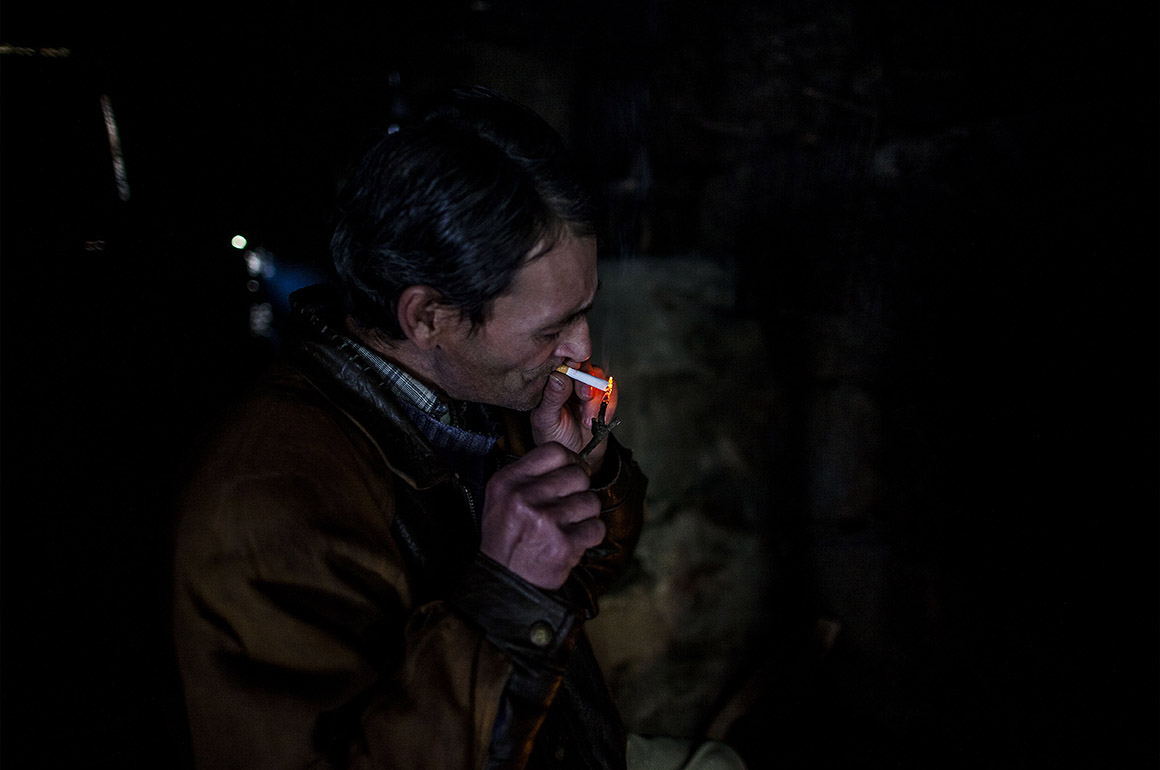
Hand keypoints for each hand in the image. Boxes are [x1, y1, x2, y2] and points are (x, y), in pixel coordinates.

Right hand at [479, 442, 606, 589]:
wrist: (503, 582)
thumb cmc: (506, 537)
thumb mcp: (501, 497)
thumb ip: (528, 474)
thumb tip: (570, 459)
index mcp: (508, 481)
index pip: (554, 450)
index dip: (570, 460)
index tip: (572, 472)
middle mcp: (525, 497)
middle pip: (578, 474)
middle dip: (580, 490)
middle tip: (569, 505)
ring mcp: (546, 521)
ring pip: (591, 501)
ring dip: (585, 515)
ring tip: (568, 526)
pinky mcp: (564, 544)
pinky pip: (596, 528)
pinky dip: (589, 536)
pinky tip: (572, 542)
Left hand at [530, 364, 617, 471]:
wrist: (576, 455)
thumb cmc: (555, 438)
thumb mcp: (546, 422)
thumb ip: (551, 399)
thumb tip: (558, 376)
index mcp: (551, 383)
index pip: (561, 362)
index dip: (570, 364)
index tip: (574, 372)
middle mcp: (570, 381)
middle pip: (583, 365)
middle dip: (586, 381)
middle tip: (585, 397)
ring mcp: (588, 388)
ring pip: (599, 377)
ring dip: (597, 398)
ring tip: (588, 420)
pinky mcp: (604, 397)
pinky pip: (612, 391)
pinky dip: (609, 405)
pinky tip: (601, 420)